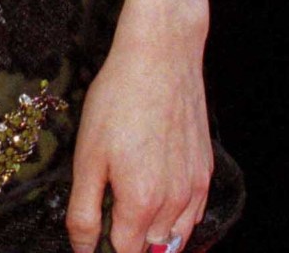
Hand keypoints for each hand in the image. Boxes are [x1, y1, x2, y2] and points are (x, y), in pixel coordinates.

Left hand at [67, 21, 212, 252]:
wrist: (161, 55)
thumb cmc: (119, 98)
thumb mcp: (87, 154)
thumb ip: (84, 211)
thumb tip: (83, 249)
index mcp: (142, 202)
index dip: (104, 246)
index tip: (94, 227)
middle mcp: (175, 203)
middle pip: (149, 248)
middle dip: (127, 236)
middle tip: (108, 201)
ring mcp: (195, 188)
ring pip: (173, 236)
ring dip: (151, 230)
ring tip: (131, 196)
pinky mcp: (205, 171)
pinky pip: (193, 214)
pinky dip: (175, 215)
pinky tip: (157, 189)